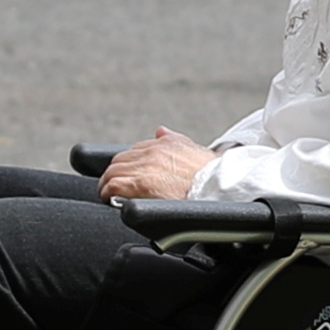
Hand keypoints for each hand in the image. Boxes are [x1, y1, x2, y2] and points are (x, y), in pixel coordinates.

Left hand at [98, 127, 216, 200]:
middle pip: (120, 160)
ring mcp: (146, 167)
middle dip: (116, 173)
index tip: (130, 176)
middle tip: (115, 187)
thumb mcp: (196, 151)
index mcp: (165, 143)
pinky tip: (109, 199)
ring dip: (108, 183)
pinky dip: (107, 192)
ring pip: (113, 171)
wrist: (222, 190)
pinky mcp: (141, 184)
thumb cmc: (213, 177)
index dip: (130, 164)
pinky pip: (113, 185)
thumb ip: (175, 140)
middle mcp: (153, 151)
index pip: (135, 150)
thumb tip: (160, 130)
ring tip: (109, 195)